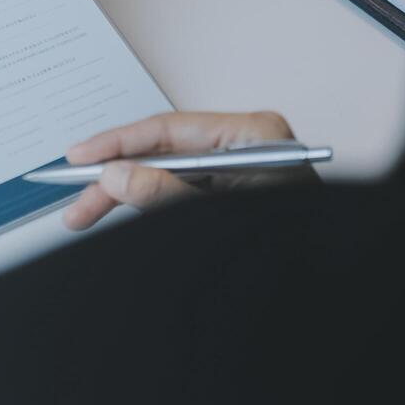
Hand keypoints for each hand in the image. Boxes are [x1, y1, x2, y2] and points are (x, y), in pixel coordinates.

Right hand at [60, 111, 317, 230]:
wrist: (327, 274)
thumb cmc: (291, 243)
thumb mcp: (218, 212)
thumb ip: (165, 193)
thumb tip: (116, 175)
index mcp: (251, 135)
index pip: (168, 129)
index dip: (117, 143)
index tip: (79, 157)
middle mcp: (244, 146)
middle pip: (161, 153)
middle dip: (115, 178)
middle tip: (77, 202)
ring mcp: (238, 169)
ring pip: (165, 173)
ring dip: (124, 193)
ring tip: (85, 214)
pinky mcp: (232, 191)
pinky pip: (179, 188)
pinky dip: (148, 200)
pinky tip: (118, 209)